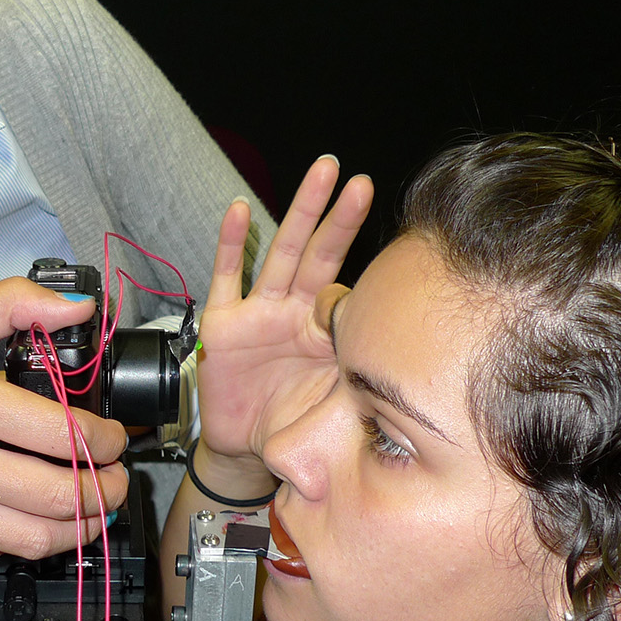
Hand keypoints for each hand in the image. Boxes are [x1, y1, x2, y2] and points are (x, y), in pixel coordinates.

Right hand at [0, 277, 130, 560]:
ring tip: (92, 509)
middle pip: (58, 496)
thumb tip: (79, 309)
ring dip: (80, 529)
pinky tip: (35, 518)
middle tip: (116, 480)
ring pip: (32, 539)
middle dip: (107, 491)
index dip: (105, 443)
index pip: (61, 434)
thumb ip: (11, 308)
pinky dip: (24, 539)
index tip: (113, 439)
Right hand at [194, 156, 371, 483]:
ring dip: (302, 213)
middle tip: (361, 181)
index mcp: (323, 328)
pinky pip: (226, 277)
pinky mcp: (222, 323)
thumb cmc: (295, 421)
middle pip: (320, 255)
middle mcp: (293, 310)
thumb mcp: (334, 399)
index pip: (345, 291)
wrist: (248, 448)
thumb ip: (356, 373)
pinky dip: (231, 243)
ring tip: (322, 172)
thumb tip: (398, 362)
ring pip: (283, 253)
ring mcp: (258, 312)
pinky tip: (239, 209)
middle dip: (339, 217)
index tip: (387, 278)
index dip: (360, 288)